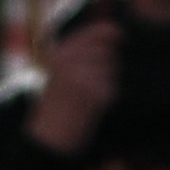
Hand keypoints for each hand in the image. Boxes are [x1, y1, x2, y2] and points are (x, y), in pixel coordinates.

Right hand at [26, 17, 122, 155]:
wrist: (50, 137)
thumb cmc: (58, 104)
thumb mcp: (62, 72)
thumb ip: (83, 51)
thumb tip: (114, 31)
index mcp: (60, 53)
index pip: (94, 32)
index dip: (110, 32)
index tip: (120, 34)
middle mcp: (69, 61)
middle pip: (107, 51)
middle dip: (109, 64)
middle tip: (92, 84)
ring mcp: (80, 76)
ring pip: (112, 70)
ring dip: (108, 82)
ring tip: (89, 97)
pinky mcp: (92, 93)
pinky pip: (112, 89)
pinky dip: (107, 98)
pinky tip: (92, 107)